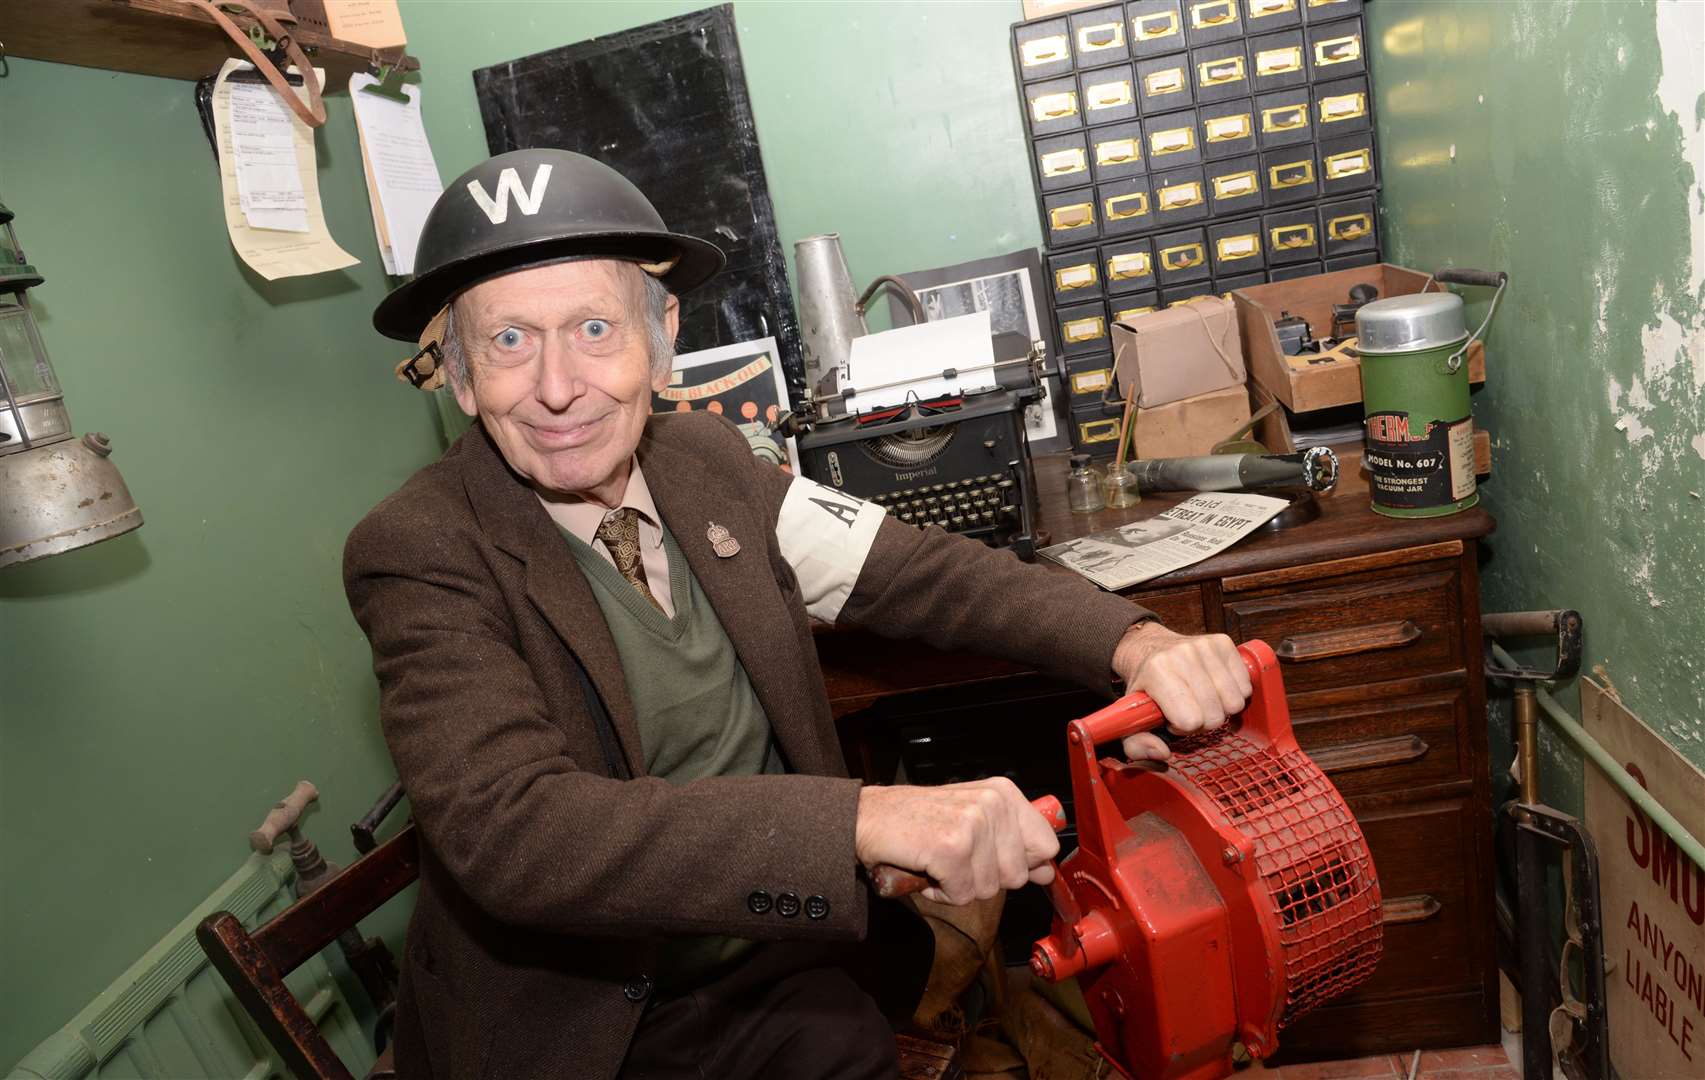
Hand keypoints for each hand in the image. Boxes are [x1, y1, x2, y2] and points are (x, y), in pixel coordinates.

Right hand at [854, 778, 1060, 905]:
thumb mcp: (973, 819)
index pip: (1046, 844)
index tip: (998, 862)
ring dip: (959, 886)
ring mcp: (973, 825)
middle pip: (1018, 875)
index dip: (1025, 864)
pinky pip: (962, 895)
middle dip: (985, 878)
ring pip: (989, 888)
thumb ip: (1012, 842)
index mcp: (1002, 793)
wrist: (868, 817)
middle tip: (955, 858)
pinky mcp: (952, 849)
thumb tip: (1046, 871)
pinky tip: (927, 869)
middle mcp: (992, 804)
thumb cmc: (917, 821)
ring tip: (938, 861)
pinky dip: (940, 892)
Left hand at [1110, 623, 1251, 760]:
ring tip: (1201, 700)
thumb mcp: (1130, 718)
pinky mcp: (1223, 642)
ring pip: (1235, 702)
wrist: (1149, 647)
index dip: (1183, 728)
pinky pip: (1245, 686)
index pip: (1190, 720)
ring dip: (1220, 708)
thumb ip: (1136, 745)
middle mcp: (1182, 654)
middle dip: (1203, 721)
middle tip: (1188, 711)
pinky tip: (1214, 688)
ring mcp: (1205, 646)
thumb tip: (1161, 753)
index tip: (1172, 719)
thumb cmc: (1145, 686)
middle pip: (1215, 714)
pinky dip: (1233, 694)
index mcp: (1157, 671)